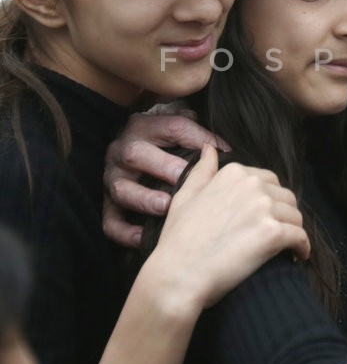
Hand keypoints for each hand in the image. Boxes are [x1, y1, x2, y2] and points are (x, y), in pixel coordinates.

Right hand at [103, 107, 225, 246]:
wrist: (130, 152)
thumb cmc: (166, 143)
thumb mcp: (178, 125)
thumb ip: (196, 129)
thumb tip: (220, 147)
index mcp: (145, 126)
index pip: (172, 127)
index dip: (199, 138)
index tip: (224, 152)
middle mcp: (123, 150)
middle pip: (137, 155)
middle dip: (163, 167)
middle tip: (187, 179)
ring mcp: (112, 178)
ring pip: (121, 189)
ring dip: (144, 199)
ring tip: (166, 206)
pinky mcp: (105, 204)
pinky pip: (109, 221)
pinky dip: (125, 232)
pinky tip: (144, 238)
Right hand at [141, 144, 309, 310]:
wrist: (177, 277)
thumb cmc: (178, 242)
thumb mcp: (184, 198)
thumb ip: (202, 171)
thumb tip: (209, 149)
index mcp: (233, 173)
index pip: (269, 182)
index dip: (269, 202)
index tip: (263, 219)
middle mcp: (252, 185)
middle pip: (286, 198)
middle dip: (284, 216)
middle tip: (275, 235)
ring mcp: (264, 208)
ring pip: (296, 218)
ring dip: (293, 233)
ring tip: (284, 248)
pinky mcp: (274, 233)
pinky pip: (301, 238)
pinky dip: (302, 249)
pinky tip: (296, 257)